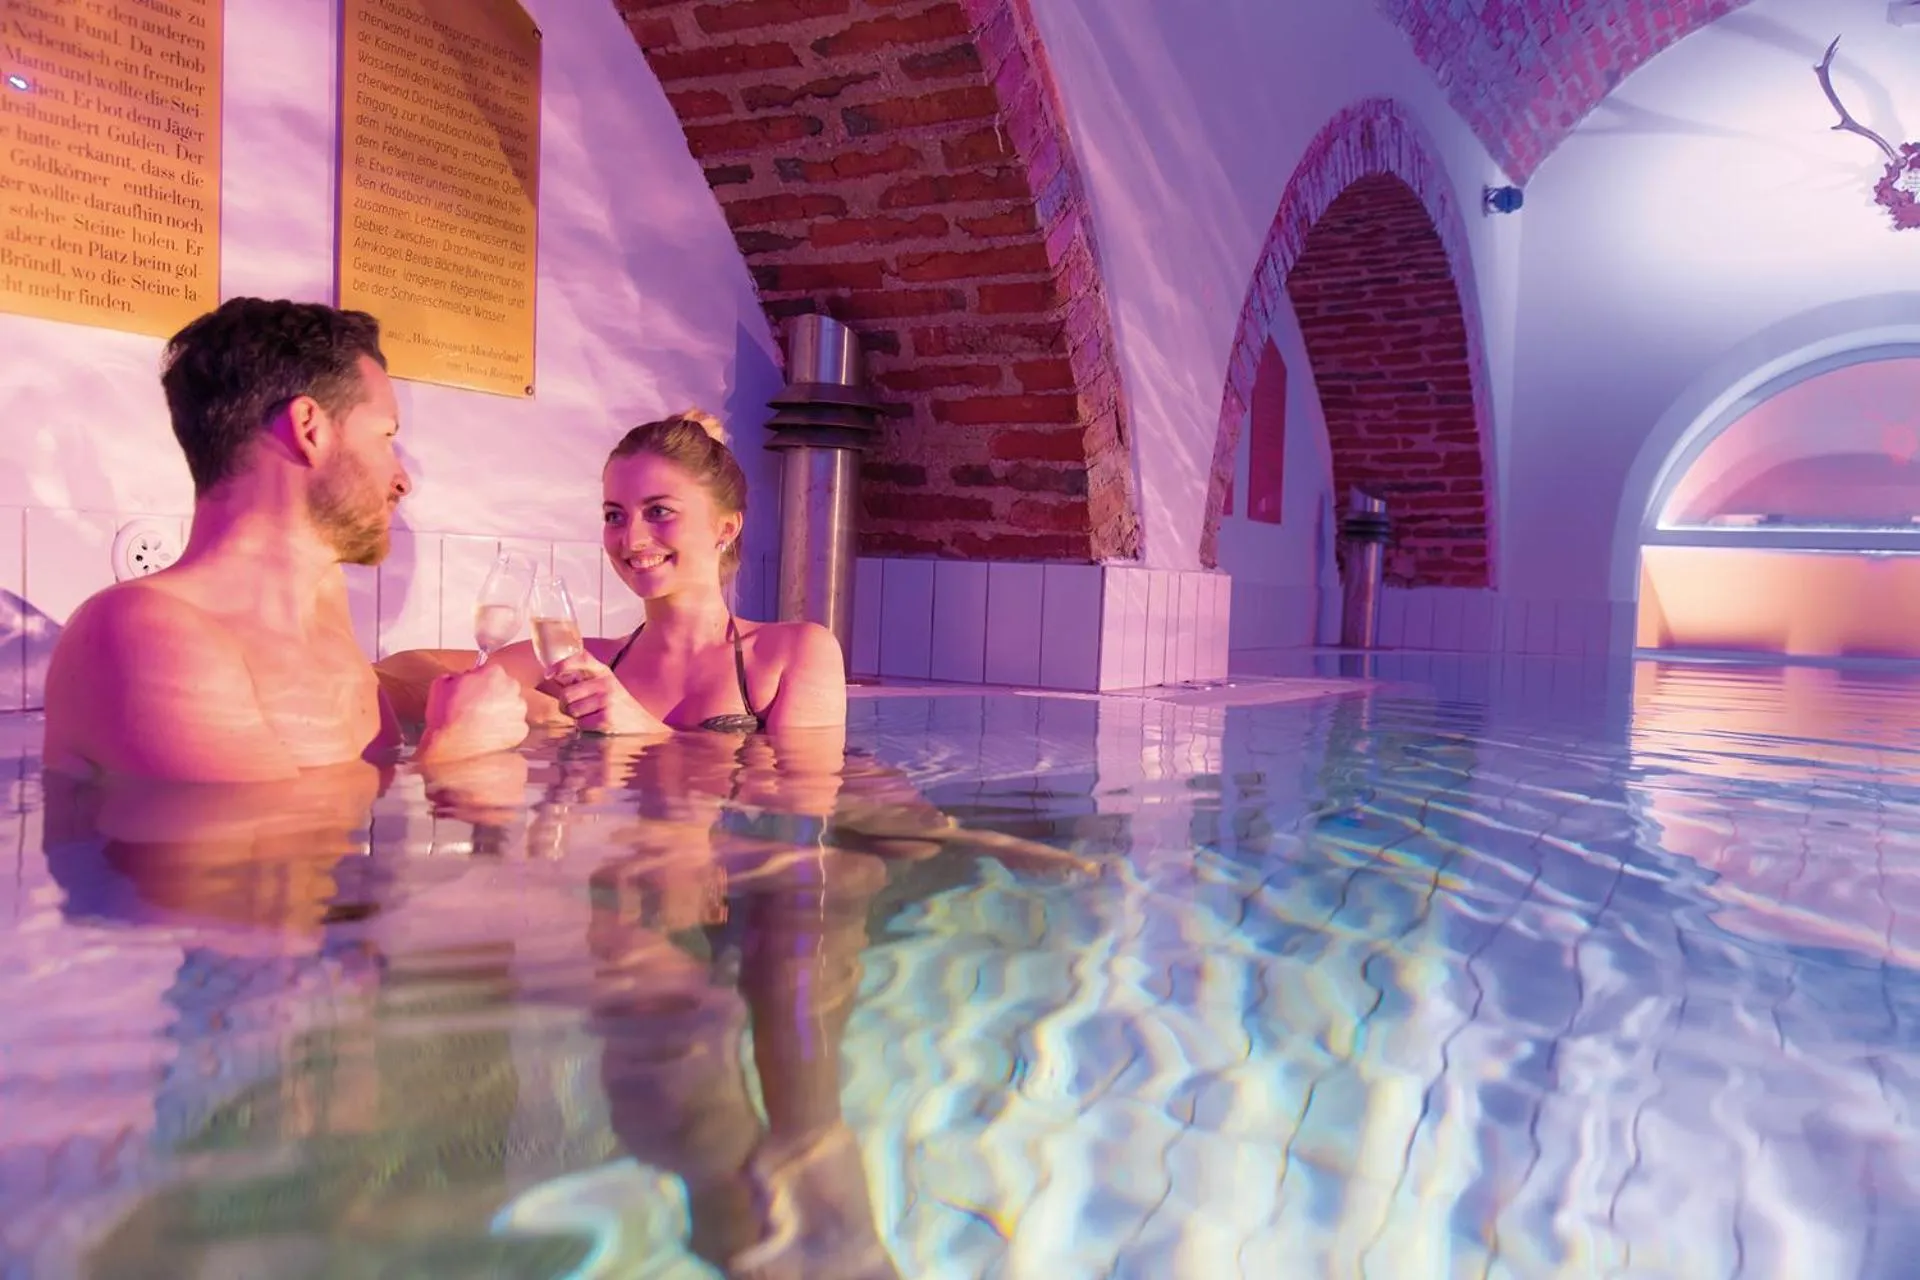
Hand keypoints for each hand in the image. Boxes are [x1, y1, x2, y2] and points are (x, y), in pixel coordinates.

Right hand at [418, 662, 528, 761]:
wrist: (456, 748)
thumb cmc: (446, 716)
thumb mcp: (440, 685)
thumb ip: (455, 675)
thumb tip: (460, 678)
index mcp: (493, 672)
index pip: (490, 672)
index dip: (479, 682)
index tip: (472, 691)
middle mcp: (512, 688)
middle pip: (505, 688)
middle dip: (494, 696)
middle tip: (477, 708)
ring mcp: (519, 709)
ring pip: (512, 707)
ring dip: (501, 712)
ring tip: (482, 724)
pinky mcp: (521, 729)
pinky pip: (514, 726)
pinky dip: (505, 730)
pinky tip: (489, 735)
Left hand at [538, 652, 666, 735]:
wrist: (641, 724)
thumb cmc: (617, 704)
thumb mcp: (605, 684)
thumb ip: (583, 679)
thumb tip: (554, 676)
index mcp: (603, 671)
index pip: (581, 658)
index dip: (562, 664)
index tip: (548, 674)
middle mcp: (605, 683)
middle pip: (566, 694)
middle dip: (565, 705)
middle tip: (576, 709)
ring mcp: (606, 701)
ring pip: (571, 710)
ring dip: (575, 717)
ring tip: (590, 716)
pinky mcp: (606, 719)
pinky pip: (580, 724)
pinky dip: (584, 727)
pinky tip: (596, 724)